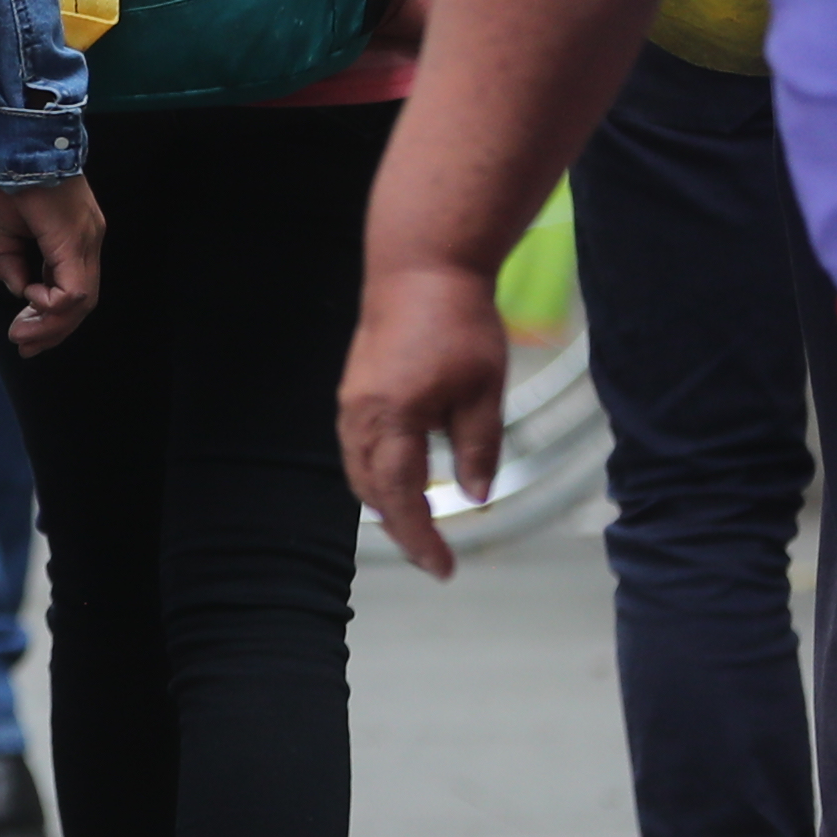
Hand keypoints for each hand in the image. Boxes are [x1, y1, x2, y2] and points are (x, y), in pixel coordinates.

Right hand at [0, 177, 103, 352]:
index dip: (51, 317)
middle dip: (52, 330)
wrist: (15, 141)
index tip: (21, 329)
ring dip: (50, 324)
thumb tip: (19, 290)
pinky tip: (28, 300)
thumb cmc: (8, 178)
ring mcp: (87, 240)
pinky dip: (50, 302)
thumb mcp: (3, 229)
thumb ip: (8, 263)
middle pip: (82, 302)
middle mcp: (89, 241)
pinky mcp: (76, 240)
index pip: (74, 289)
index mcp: (76, 238)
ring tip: (22, 336)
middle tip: (25, 346)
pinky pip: (72, 287)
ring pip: (81, 299)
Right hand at [337, 254, 514, 581]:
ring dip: (385, 502)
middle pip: (372, 492)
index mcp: (393, 420)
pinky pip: (357, 448)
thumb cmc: (457, 323)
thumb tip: (475, 496)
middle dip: (401, 527)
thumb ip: (478, 449)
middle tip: (435, 553)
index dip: (422, 540)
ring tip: (417, 523)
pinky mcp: (354, 389)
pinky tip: (401, 475)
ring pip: (359, 471)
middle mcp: (361, 417)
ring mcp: (352, 402)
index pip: (404, 499)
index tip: (444, 568)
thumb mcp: (484, 392)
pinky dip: (376, 474)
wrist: (420, 268)